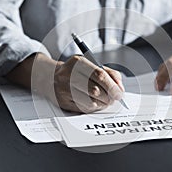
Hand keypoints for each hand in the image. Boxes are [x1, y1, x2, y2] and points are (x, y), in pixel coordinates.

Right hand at [6, 53, 123, 112]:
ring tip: (105, 100)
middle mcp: (69, 75)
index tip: (120, 92)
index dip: (112, 85)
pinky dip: (94, 107)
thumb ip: (109, 73)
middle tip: (114, 98)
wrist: (51, 77)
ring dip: (102, 103)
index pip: (99, 75)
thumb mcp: (92, 65)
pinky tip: (95, 102)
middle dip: (109, 96)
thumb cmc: (76, 71)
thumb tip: (120, 88)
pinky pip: (84, 108)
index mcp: (78, 62)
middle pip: (95, 90)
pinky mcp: (63, 102)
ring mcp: (64, 90)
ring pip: (90, 101)